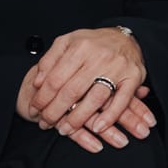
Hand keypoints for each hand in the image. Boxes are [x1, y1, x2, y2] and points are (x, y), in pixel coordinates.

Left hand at [18, 28, 150, 146]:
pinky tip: (97, 128)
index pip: (56, 78)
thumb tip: (37, 83)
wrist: (126, 38)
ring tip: (65, 130)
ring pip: (95, 99)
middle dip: (55, 112)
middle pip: (72, 91)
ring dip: (78, 119)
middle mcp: (98, 57)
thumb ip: (50, 60)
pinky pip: (121, 101)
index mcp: (79, 47)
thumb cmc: (93, 43)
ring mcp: (117, 68)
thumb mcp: (67, 42)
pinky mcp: (133, 78)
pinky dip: (109, 117)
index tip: (34, 110)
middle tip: (45, 123)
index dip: (42, 98)